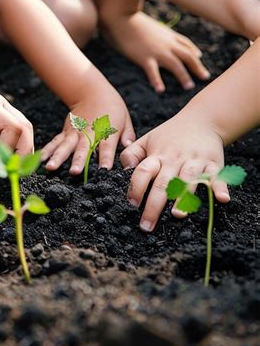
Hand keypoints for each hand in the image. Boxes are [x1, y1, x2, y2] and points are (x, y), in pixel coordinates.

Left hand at [0, 68, 33, 179]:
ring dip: (22, 147)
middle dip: (23, 152)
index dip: (8, 150)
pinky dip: (15, 141)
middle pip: (26, 129)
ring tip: (10, 166)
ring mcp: (3, 107)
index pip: (14, 130)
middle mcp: (2, 106)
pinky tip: (3, 152)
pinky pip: (16, 126)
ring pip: (24, 127)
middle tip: (13, 173)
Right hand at [42, 82, 134, 172]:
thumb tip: (129, 147)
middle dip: (79, 160)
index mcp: (106, 131)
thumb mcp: (125, 119)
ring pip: (66, 146)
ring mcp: (75, 133)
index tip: (104, 170)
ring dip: (58, 157)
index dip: (106, 158)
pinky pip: (56, 142)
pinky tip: (41, 160)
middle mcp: (88, 133)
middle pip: (83, 148)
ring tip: (50, 168)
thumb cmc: (111, 106)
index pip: (107, 147)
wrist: (90, 90)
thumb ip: (127, 135)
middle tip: (74, 172)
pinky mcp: (66, 132)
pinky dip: (48, 150)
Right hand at [101, 11, 210, 92]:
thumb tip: (161, 35)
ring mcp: (156, 51)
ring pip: (176, 65)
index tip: (199, 58)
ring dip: (184, 76)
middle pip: (187, 56)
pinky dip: (157, 81)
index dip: (194, 51)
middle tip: (205, 77)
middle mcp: (166, 43)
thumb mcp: (150, 25)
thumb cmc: (132, 20)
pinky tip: (160, 91)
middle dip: (197, 67)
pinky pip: (153, 71)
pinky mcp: (144, 57)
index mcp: (167, 35)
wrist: (122, 17)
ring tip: (189, 87)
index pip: (186, 44)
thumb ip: (158, 32)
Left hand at [120, 108, 226, 231]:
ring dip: (183, 197)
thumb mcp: (146, 140)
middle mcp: (175, 160)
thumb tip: (123, 171)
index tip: (131, 204)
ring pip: (188, 181)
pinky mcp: (214, 164)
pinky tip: (222, 199)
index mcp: (157, 155)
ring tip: (177, 215)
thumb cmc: (169, 135)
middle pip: (162, 183)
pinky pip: (217, 177)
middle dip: (153, 206)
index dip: (136, 187)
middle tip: (146, 226)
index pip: (143, 171)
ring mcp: (195, 162)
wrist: (202, 120)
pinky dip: (220, 187)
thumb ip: (131, 154)